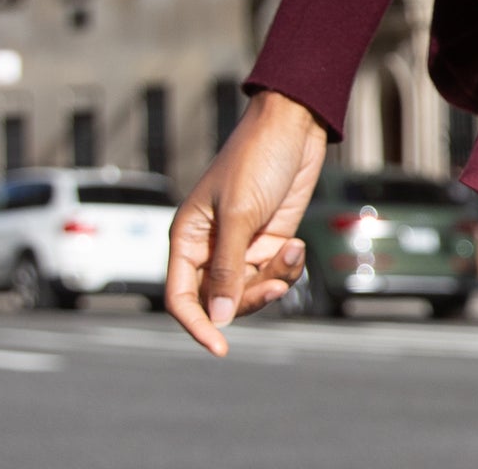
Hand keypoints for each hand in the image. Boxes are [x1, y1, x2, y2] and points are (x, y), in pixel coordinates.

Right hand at [164, 90, 328, 356]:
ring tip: (291, 252)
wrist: (293, 128)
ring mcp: (241, 247)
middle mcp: (210, 248)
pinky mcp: (268, 242)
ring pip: (251, 292)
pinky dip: (287, 267)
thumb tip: (218, 319)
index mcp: (187, 238)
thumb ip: (228, 269)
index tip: (219, 348)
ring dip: (274, 280)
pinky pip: (274, 274)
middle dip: (249, 299)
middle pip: (220, 302)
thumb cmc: (256, 160)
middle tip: (274, 283)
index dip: (196, 325)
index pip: (181, 297)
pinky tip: (296, 244)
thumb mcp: (240, 216)